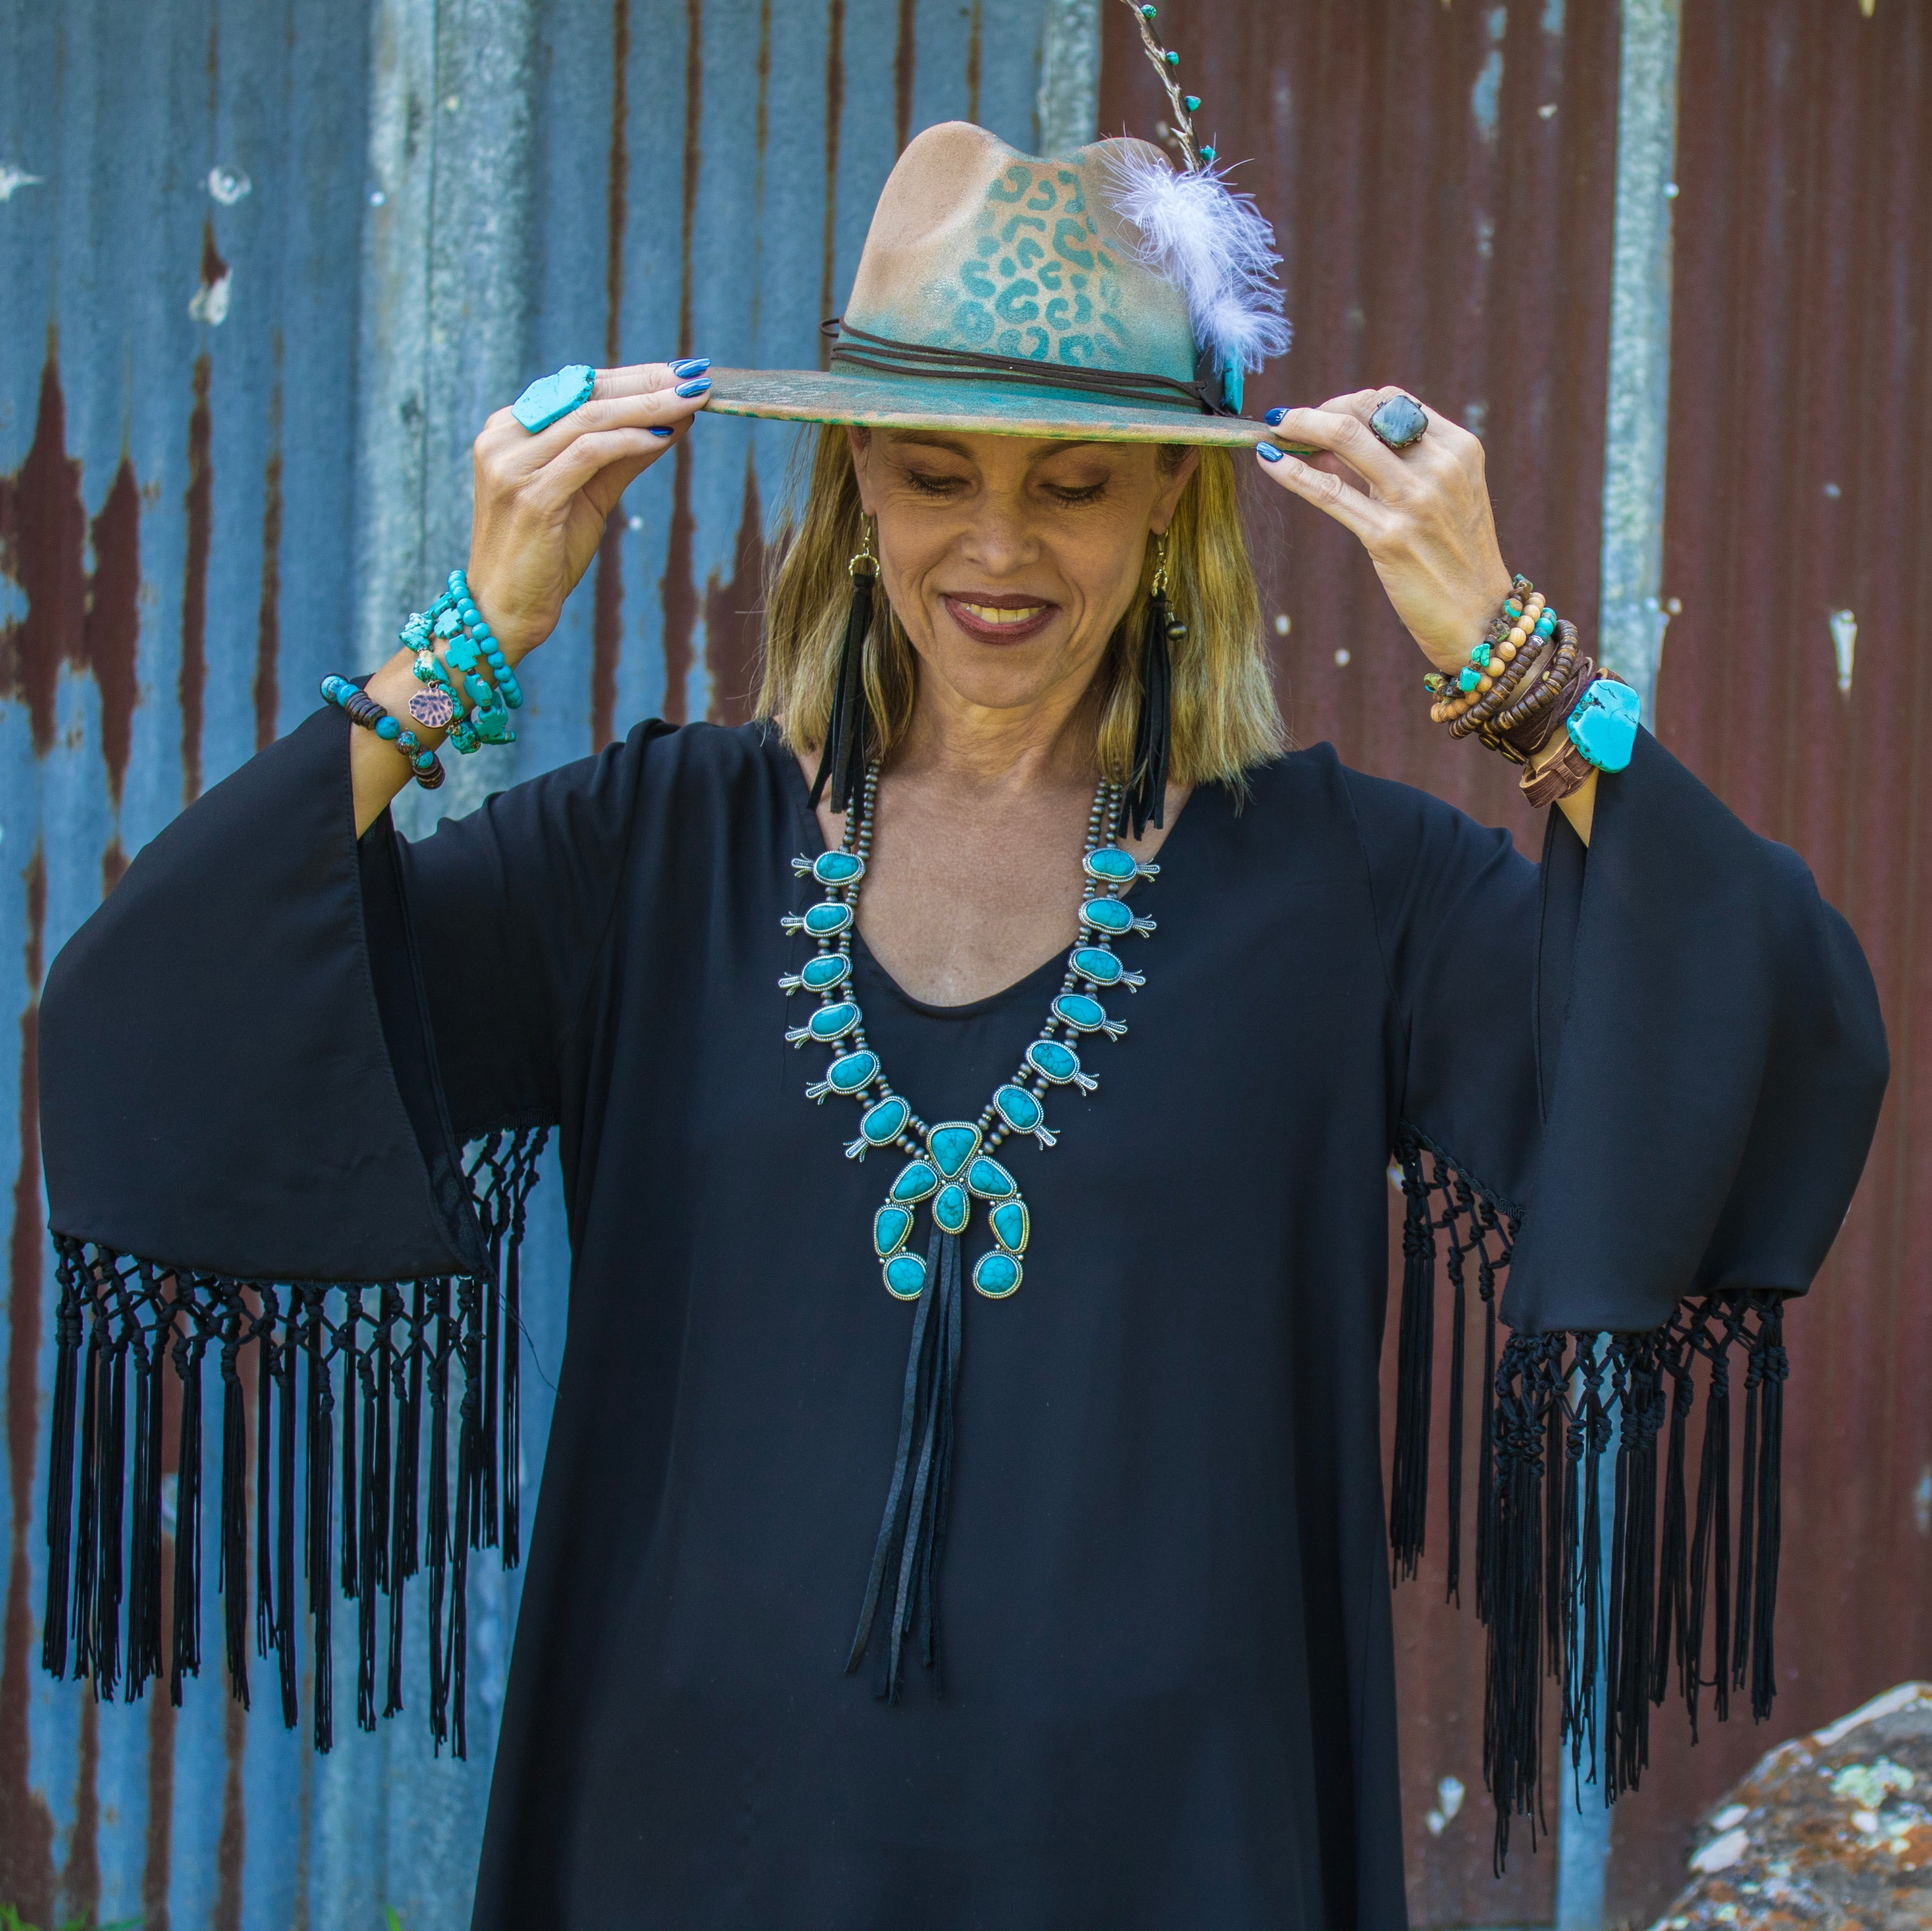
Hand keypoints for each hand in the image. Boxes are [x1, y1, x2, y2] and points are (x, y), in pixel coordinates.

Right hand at [463, 360, 712, 659]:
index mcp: (510, 429)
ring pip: (590, 417)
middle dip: (647, 383)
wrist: (506, 610)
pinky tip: (664, 437)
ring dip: (648, 406)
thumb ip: (624, 455)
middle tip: (695, 376)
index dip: (634, 376)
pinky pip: (588, 453)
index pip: (579, 387)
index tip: (680, 371)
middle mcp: (503, 438)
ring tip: (691, 400)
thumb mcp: (590, 495)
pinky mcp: (530, 496)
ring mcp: (512, 465)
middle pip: (587, 394)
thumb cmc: (546, 555)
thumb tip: (673, 420)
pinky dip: (630, 441)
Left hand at [1252, 388, 1510, 669]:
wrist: (1479, 618)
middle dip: (1320, 411)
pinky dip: (1292, 471)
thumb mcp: (1442, 497)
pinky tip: (1268, 459)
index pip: (1393, 400)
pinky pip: (1329, 492)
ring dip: (1301, 426)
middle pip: (1365, 410)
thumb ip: (1392, 467)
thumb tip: (1326, 443)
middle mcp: (1440, 466)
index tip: (1322, 414)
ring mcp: (1415, 500)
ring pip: (1345, 438)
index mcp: (1459, 448)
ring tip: (1274, 430)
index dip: (1348, 401)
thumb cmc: (1453, 558)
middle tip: (1291, 422)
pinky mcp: (1388, 537)